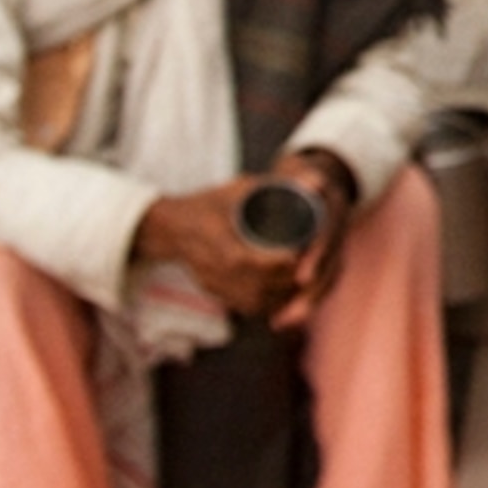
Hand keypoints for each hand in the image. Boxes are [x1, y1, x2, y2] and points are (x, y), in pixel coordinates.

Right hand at [132, 177, 303, 321]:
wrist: (172, 227)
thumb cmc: (211, 202)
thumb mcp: (238, 188)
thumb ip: (273, 185)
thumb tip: (315, 181)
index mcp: (210, 238)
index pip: (242, 259)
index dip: (273, 262)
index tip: (299, 254)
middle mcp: (208, 266)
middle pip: (252, 285)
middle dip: (284, 281)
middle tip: (312, 269)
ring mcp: (210, 283)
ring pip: (251, 301)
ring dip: (281, 296)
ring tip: (306, 282)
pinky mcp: (214, 293)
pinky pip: (244, 306)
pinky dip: (270, 303)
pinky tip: (289, 294)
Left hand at [269, 149, 356, 329]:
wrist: (318, 177)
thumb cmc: (298, 175)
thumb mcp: (299, 172)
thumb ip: (302, 176)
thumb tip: (312, 181)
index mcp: (335, 209)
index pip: (330, 237)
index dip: (318, 257)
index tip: (300, 277)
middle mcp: (339, 230)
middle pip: (332, 267)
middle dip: (312, 293)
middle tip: (287, 313)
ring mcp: (335, 246)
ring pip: (328, 281)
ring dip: (307, 304)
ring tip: (281, 322)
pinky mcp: (326, 260)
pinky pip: (320, 285)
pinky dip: (304, 303)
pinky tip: (280, 318)